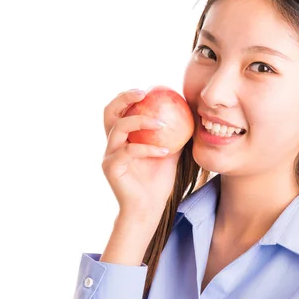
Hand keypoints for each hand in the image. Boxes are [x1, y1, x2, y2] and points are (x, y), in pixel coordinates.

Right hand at [102, 89, 182, 220]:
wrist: (149, 209)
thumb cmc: (158, 182)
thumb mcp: (169, 153)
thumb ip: (174, 134)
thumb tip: (189, 113)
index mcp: (122, 137)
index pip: (120, 109)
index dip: (129, 96)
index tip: (150, 89)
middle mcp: (112, 143)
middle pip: (109, 112)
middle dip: (124, 98)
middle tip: (144, 93)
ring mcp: (109, 155)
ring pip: (118, 128)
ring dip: (141, 121)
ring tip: (162, 124)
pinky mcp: (111, 168)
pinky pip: (129, 151)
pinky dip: (148, 149)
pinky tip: (165, 151)